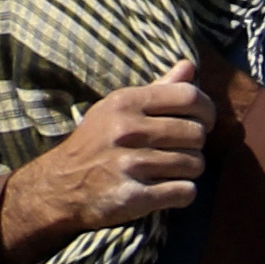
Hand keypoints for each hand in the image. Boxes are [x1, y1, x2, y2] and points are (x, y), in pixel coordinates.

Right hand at [1, 74, 209, 248]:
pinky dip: (182, 194)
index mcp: (125, 102)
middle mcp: (126, 130)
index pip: (190, 97)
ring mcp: (129, 164)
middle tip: (178, 151)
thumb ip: (158, 88)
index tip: (202, 123)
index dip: (207, 112)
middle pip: (196, 134)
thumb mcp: (118, 109)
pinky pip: (185, 192)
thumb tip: (189, 66)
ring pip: (195, 164)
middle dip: (195, 146)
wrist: (57, 187)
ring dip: (188, 171)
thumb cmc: (97, 143)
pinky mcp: (133, 197)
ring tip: (167, 170)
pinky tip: (165, 190)